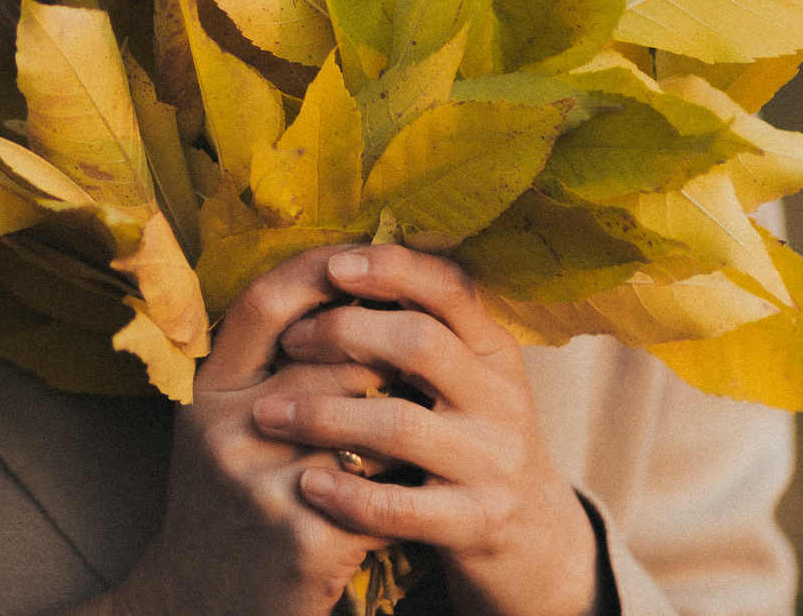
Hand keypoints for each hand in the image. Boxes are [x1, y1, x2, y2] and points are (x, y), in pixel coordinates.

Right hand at [101, 249, 397, 615]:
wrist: (197, 602)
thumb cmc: (224, 499)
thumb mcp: (219, 423)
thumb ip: (263, 365)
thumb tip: (345, 292)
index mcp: (207, 393)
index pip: (264, 305)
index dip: (319, 271)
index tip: (366, 259)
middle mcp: (225, 431)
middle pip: (333, 362)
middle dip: (384, 363)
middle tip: (417, 368)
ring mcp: (262, 485)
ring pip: (367, 424)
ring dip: (400, 430)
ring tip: (418, 433)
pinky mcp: (304, 539)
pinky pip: (381, 493)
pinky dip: (401, 495)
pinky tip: (407, 498)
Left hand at [257, 246, 599, 615]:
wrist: (534, 538)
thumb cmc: (472, 440)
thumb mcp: (468, 379)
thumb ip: (423, 331)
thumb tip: (339, 264)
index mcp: (495, 352)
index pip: (450, 288)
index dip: (392, 268)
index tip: (332, 266)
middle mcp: (501, 400)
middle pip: (420, 344)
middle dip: (344, 333)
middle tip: (288, 341)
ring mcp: (491, 463)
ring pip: (400, 425)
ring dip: (324, 415)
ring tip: (267, 414)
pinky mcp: (475, 523)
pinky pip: (401, 507)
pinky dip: (348, 493)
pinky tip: (307, 483)